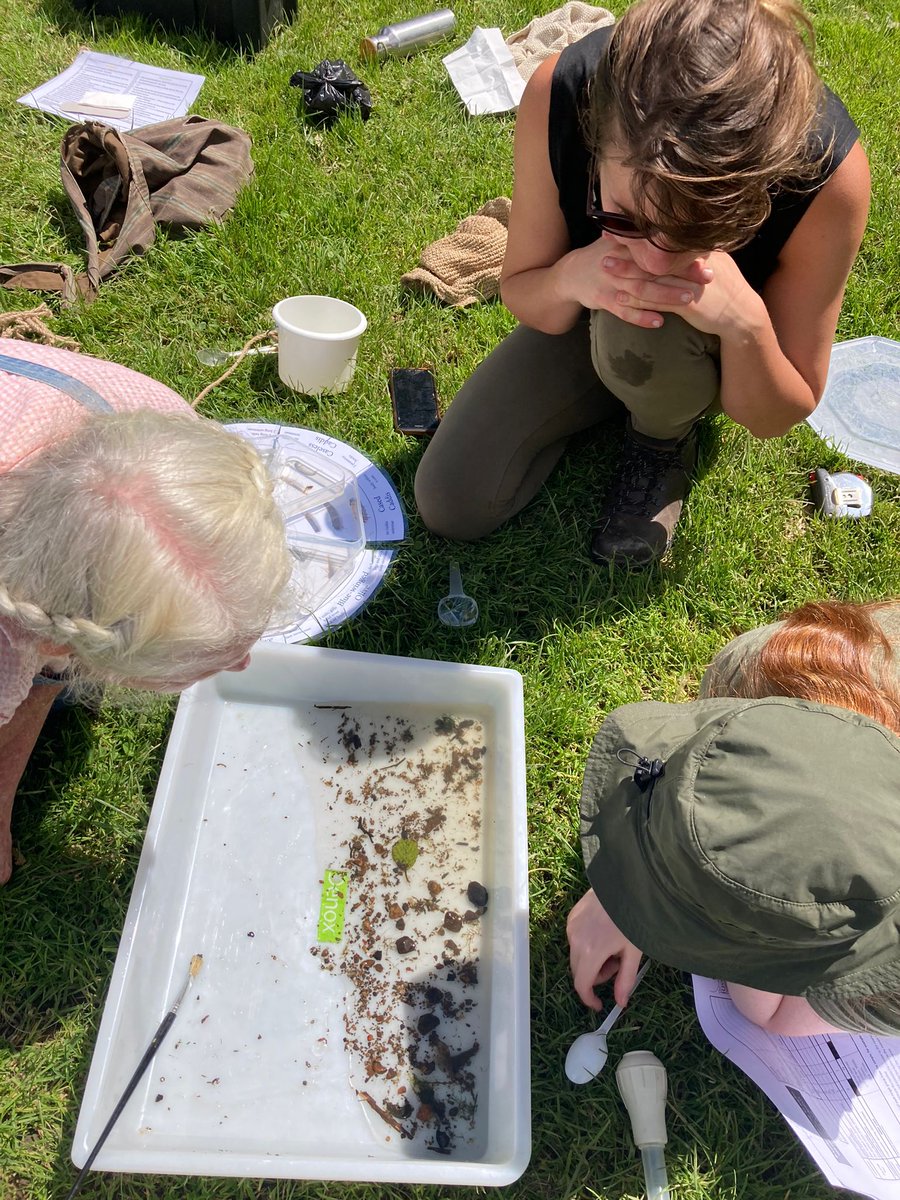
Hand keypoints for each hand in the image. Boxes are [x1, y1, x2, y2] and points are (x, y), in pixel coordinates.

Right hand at [559, 236, 710, 328]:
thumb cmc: (605, 256)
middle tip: (707, 278)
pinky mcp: (603, 300)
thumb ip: (645, 238)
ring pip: (641, 290)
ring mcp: (611, 282)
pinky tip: (659, 322)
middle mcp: (620, 262)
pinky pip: (623, 311)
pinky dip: (641, 317)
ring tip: (688, 299)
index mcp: (628, 245)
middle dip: (681, 274)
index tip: (707, 256)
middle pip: (654, 268)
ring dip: (665, 295)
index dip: (682, 252)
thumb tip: (682, 228)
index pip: (658, 248)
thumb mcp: (622, 241)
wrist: (571, 274)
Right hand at [566, 887, 642, 1010]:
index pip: (581, 984)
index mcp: (590, 952)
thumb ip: (625, 980)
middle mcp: (575, 940)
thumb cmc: (632, 918)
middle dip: (596, 975)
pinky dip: (587, 944)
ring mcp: (571, 926)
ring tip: (612, 945)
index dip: (589, 998)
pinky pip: (576, 939)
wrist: (624, 885)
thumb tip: (621, 1002)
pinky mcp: (572, 916)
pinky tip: (604, 932)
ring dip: (592, 959)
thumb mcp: (633, 952)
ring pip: (577, 955)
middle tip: (617, 964)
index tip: (599, 1004)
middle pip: (579, 971)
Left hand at [603, 248, 762, 337]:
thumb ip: (696, 253)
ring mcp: (688, 283)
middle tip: (604, 244)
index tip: (622, 229)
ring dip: (626, 272)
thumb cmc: (727, 290)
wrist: (742, 315)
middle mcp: (691, 263)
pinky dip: (636, 298)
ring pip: (651, 275)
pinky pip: (655, 300)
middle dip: (627, 249)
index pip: (664, 239)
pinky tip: (620, 296)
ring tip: (605, 267)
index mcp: (697, 250)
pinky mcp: (686, 304)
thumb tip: (682, 240)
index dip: (641, 235)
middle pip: (653, 253)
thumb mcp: (714, 263)